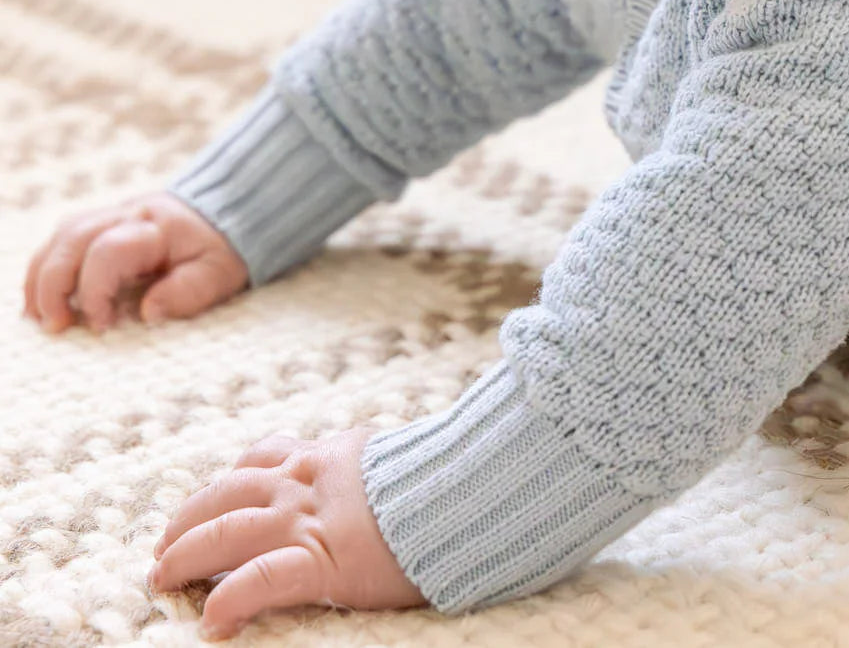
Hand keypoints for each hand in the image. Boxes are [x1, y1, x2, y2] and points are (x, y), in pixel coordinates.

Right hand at [24, 190, 248, 333]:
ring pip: (61, 235)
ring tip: (41, 318)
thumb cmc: (221, 250)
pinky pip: (62, 239)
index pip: (108, 251)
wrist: (228, 213)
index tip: (102, 327)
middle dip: (54, 285)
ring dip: (42, 277)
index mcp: (157, 226)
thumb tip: (147, 314)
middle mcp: (128, 213)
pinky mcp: (103, 223)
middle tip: (56, 327)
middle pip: (72, 237)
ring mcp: (112, 214)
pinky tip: (44, 301)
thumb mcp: (219, 274)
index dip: (94, 292)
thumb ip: (187, 293)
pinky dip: (46, 269)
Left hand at [148, 427, 428, 638]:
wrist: (463, 486)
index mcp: (323, 455)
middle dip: (188, 519)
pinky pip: (263, 581)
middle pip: (226, 493)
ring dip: (187, 554)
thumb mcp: (390, 450)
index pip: (259, 460)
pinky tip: (212, 621)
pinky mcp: (323, 561)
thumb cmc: (440, 473)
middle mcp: (304, 481)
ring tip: (162, 577)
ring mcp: (308, 520)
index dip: (225, 485)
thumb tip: (365, 454)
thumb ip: (362, 459)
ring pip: (228, 531)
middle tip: (164, 546)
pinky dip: (231, 599)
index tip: (208, 502)